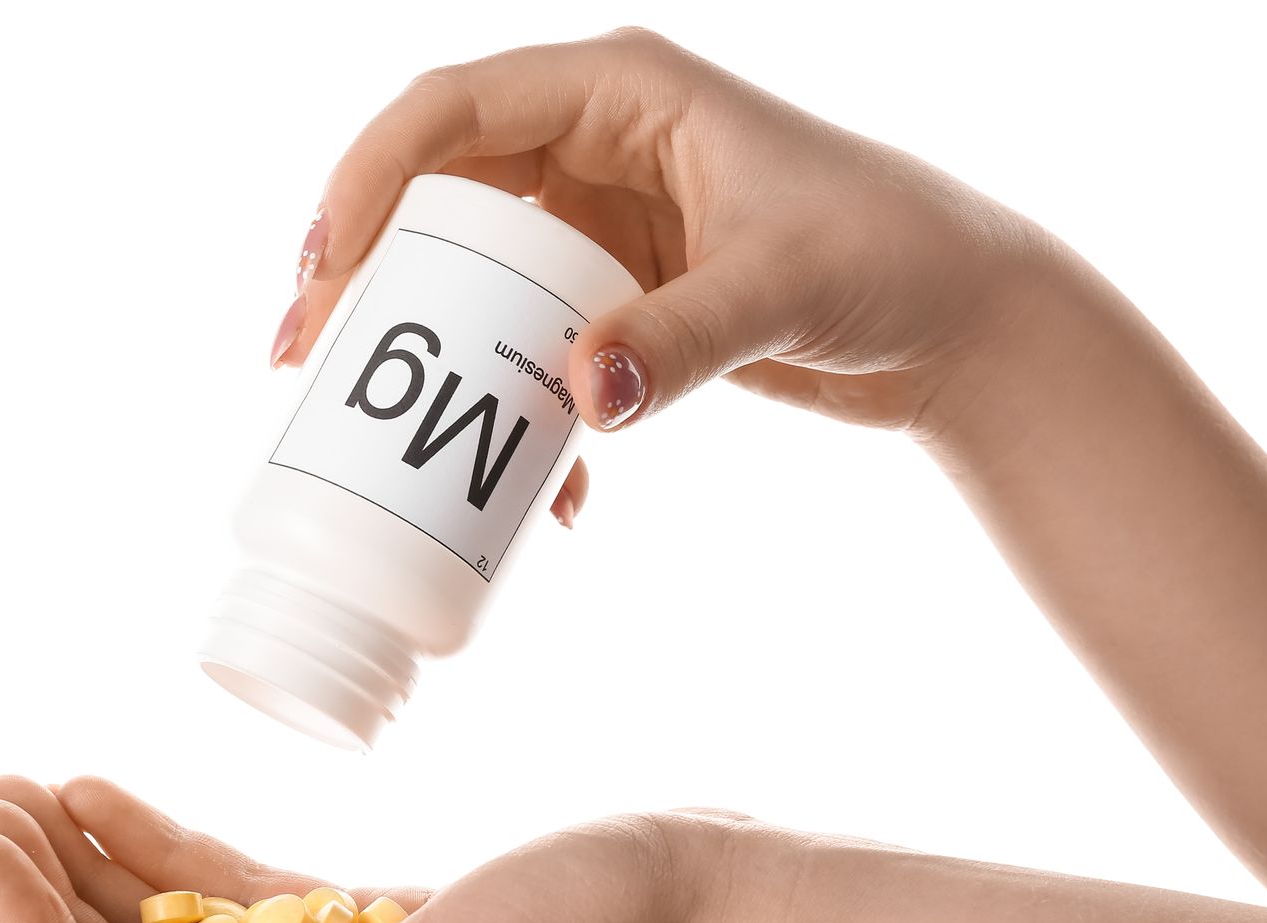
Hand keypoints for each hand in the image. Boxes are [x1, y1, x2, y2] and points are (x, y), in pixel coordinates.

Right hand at [277, 27, 1048, 443]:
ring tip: (384, 436)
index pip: (455, 109)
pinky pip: (536, 342)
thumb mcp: (783, 285)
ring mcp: (607, 223)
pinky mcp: (624, 293)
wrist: (962, 323)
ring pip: (478, 278)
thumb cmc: (896, 255)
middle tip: (304, 361)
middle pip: (440, 195)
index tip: (325, 270)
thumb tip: (579, 398)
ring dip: (438, 354)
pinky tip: (549, 485)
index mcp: (623, 92)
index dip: (370, 179)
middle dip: (370, 277)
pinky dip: (525, 408)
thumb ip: (682, 337)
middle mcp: (600, 144)